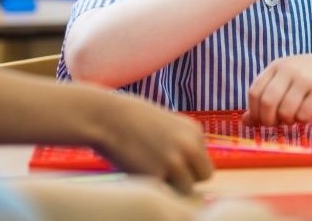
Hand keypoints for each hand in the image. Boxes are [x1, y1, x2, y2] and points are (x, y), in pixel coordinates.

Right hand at [97, 92, 212, 192]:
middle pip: (203, 175)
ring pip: (187, 189)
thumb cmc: (133, 120)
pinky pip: (165, 193)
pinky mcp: (157, 176)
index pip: (203, 159)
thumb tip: (190, 170)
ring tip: (151, 171)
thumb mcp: (168, 126)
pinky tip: (141, 172)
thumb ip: (183, 144)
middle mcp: (190, 145)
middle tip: (165, 172)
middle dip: (187, 178)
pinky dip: (155, 188)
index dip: (189, 165)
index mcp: (194, 131)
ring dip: (172, 186)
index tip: (169, 159)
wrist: (107, 118)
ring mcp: (175, 161)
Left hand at [244, 46, 311, 125]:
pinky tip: (308, 114)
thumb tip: (246, 121)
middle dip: (269, 120)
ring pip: (285, 111)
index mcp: (277, 66)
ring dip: (288, 121)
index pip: (254, 92)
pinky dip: (302, 120)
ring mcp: (305, 79)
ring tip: (295, 117)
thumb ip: (267, 95)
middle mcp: (289, 70)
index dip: (255, 112)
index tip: (262, 120)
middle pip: (267, 103)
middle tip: (278, 124)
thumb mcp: (288, 79)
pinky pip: (303, 114)